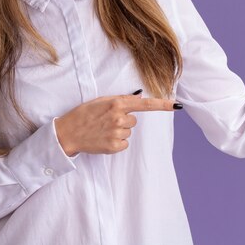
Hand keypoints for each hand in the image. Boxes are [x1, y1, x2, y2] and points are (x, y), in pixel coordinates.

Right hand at [54, 92, 180, 155]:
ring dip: (119, 132)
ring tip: (102, 130)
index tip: (176, 105)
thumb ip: (120, 100)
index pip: (145, 104)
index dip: (162, 105)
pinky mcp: (114, 146)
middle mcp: (119, 117)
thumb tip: (138, 98)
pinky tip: (104, 139)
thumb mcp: (101, 101)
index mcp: (117, 103)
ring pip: (129, 133)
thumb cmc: (84, 114)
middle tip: (106, 122)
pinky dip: (116, 143)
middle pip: (134, 121)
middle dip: (124, 121)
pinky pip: (124, 144)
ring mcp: (116, 132)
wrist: (68, 133)